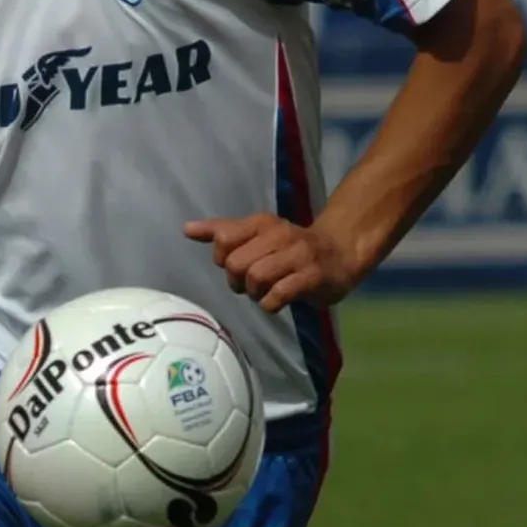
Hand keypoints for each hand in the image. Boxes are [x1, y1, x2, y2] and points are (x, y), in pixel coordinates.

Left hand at [184, 213, 360, 312]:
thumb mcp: (256, 234)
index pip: (223, 238)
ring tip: (264, 292)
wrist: (340, 251)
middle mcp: (278, 235)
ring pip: (256, 278)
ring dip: (255, 293)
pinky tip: (276, 301)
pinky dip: (270, 304)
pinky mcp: (312, 276)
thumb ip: (222, 231)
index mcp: (261, 223)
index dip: (221, 259)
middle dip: (237, 281)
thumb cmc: (289, 246)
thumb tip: (186, 229)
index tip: (234, 265)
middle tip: (249, 285)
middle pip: (236, 263)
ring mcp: (297, 255)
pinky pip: (279, 295)